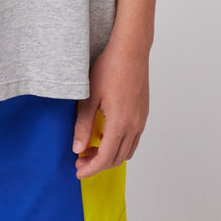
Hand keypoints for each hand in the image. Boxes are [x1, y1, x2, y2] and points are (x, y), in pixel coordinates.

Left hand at [72, 38, 149, 178]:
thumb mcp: (89, 96)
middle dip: (98, 163)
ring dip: (110, 155)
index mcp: (120, 124)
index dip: (91, 168)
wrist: (130, 48)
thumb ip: (83, 124)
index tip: (78, 171)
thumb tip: (77, 148)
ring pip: (128, 150)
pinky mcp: (143, 111)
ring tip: (91, 147)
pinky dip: (120, 144)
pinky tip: (106, 134)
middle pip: (117, 158)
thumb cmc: (109, 67)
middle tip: (80, 159)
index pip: (105, 158)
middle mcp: (134, 125)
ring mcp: (141, 118)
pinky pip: (134, 138)